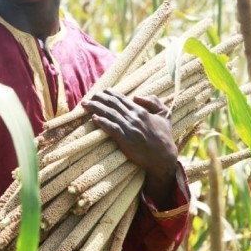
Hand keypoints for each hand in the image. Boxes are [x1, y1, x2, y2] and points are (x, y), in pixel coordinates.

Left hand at [81, 89, 178, 209]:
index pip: (122, 99)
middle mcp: (134, 117)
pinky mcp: (125, 140)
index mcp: (141, 111)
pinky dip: (102, 122)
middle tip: (89, 96)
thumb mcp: (165, 115)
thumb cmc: (165, 137)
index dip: (109, 94)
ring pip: (109, 114)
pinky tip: (93, 118)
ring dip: (95, 108)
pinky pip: (111, 128)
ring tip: (85, 104)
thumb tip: (137, 96)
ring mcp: (129, 128)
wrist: (163, 158)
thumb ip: (154, 102)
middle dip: (99, 99)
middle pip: (112, 104)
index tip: (101, 92)